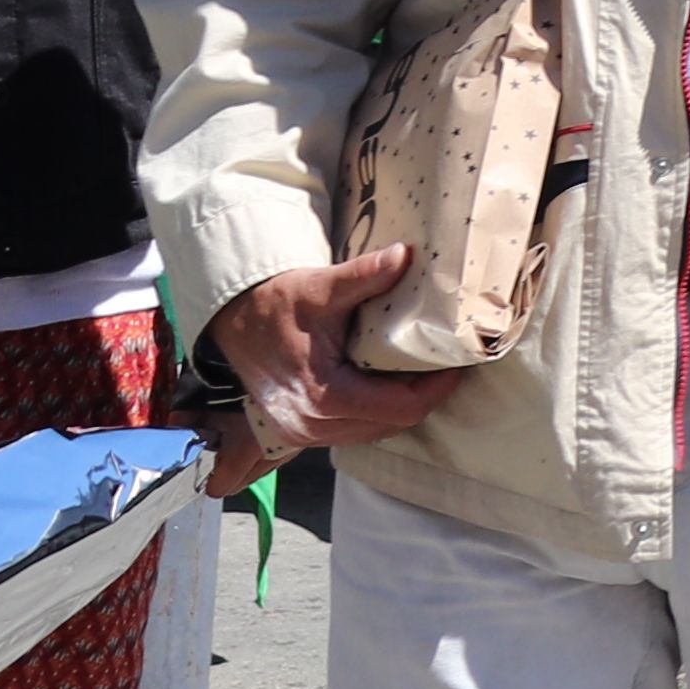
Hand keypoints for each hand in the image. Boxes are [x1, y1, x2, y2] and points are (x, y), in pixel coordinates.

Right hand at [205, 254, 464, 458]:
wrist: (234, 322)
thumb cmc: (277, 305)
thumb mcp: (323, 287)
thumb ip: (365, 275)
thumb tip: (404, 256)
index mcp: (325, 394)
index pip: (402, 408)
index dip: (437, 388)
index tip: (455, 364)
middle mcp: (313, 423)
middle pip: (392, 423)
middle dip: (422, 395)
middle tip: (441, 364)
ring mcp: (304, 432)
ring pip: (374, 431)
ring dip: (398, 405)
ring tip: (417, 371)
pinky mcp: (299, 431)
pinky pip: (352, 431)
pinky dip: (374, 411)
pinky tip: (384, 383)